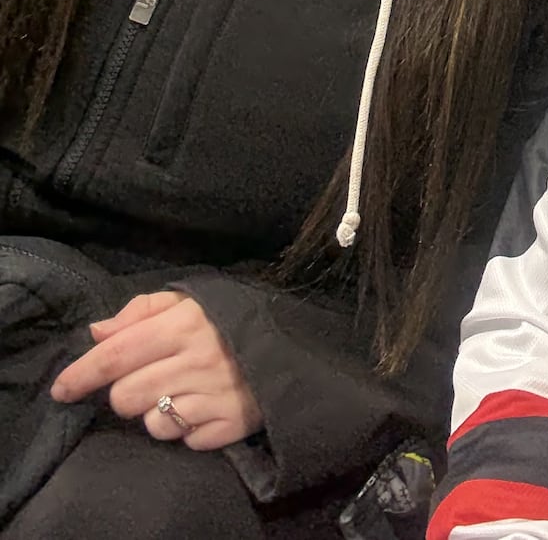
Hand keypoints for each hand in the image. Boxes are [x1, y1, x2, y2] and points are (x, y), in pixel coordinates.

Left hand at [51, 290, 262, 450]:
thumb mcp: (189, 301)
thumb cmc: (228, 319)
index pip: (115, 354)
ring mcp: (215, 396)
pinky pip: (185, 441)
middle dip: (127, 393)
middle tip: (150, 379)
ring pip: (152, 424)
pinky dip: (187, 430)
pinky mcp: (231, 425)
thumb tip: (96, 333)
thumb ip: (141, 311)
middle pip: (126, 397)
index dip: (81, 374)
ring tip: (180, 394)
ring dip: (157, 413)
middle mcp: (197, 360)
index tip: (61, 389)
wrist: (291, 343)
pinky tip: (202, 408)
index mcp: (184, 324)